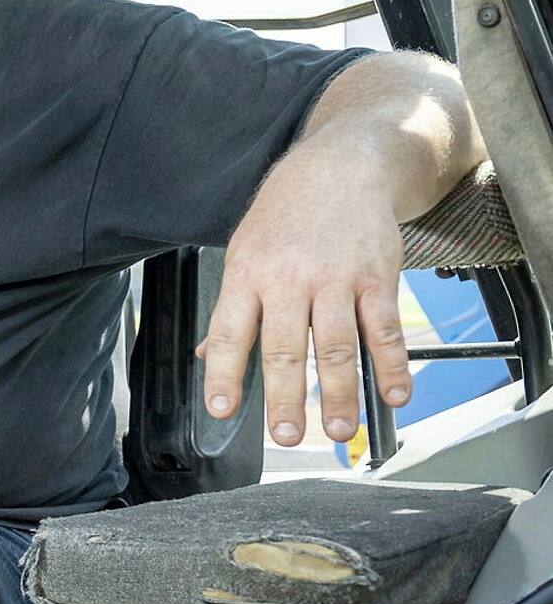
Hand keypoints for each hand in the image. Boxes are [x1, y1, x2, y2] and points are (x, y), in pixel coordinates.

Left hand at [197, 151, 410, 446]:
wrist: (340, 167)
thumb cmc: (286, 213)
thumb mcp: (244, 250)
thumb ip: (233, 308)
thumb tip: (209, 357)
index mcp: (248, 274)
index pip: (231, 332)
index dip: (225, 374)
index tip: (222, 409)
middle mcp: (290, 279)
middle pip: (286, 348)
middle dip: (287, 397)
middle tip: (286, 436)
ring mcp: (336, 279)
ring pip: (337, 346)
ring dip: (339, 393)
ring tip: (338, 431)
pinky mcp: (377, 277)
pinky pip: (385, 329)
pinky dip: (391, 365)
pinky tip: (394, 395)